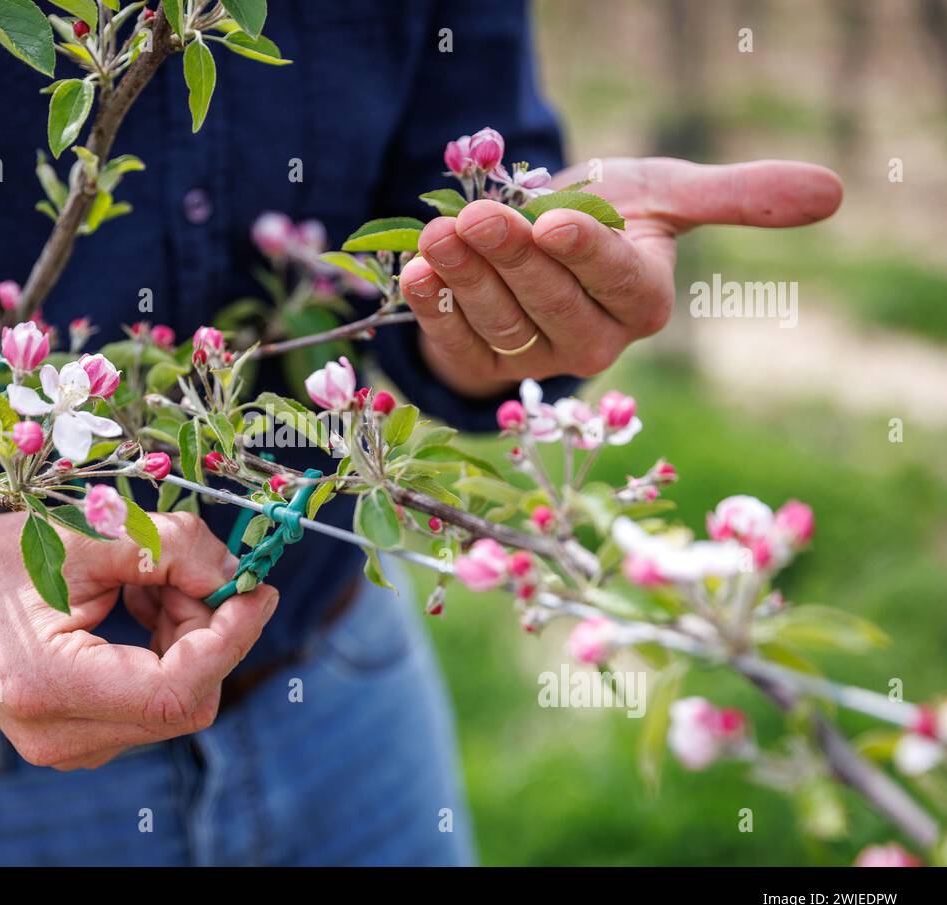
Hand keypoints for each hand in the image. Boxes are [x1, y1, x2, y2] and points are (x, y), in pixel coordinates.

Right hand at [0, 465, 277, 770]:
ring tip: (141, 580)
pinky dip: (165, 647)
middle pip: (185, 699)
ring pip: (178, 699)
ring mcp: (69, 748)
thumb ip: (169, 549)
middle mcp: (58, 736)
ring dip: (185, 632)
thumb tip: (238, 578)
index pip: (174, 690)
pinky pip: (157, 699)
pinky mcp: (83, 738)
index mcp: (47, 685)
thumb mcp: (84, 532)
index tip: (257, 588)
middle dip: (206, 628)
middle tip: (188, 567)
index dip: (230, 639)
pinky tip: (131, 605)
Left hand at [399, 158, 842, 397]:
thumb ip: (736, 196)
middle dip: (512, 258)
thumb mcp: (664, 195)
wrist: (536, 246)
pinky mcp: (481, 366)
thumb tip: (837, 190)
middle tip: (478, 216)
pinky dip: (430, 307)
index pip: (616, 282)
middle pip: (550, 304)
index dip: (583, 253)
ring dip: (464, 277)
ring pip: (499, 322)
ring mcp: (534, 360)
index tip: (552, 218)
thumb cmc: (606, 215)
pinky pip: (455, 343)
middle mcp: (593, 343)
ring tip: (440, 234)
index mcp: (643, 302)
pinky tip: (415, 272)